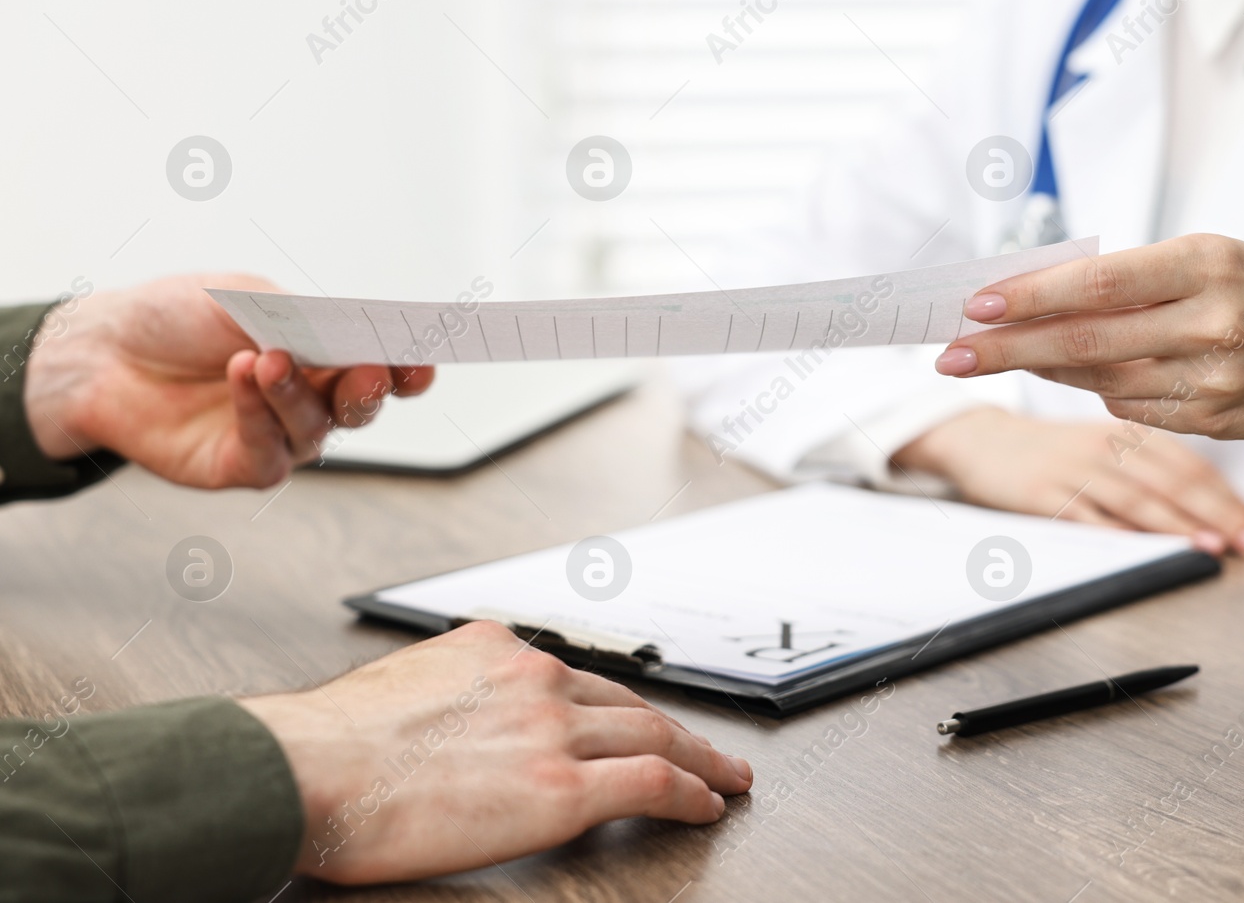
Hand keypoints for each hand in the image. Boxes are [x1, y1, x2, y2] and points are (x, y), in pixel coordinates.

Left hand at [21, 274, 433, 487]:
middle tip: (371, 371)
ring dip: (296, 392)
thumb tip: (348, 338)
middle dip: (373, 389)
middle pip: (364, 404)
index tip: (425, 360)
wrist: (102, 350)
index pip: (383, 363)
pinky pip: (269, 451)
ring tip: (266, 358)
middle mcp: (310, 397)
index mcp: (324, 352)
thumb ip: (300, 321)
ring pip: (315, 427)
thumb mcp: (247, 300)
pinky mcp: (241, 466)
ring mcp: (278, 435)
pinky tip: (242, 376)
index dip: (410, 366)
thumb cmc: (177, 317)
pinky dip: (259, 412)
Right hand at [241, 621, 752, 883]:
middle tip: (712, 749)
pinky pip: (653, 784)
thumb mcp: (398, 691)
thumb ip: (447, 699)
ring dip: (701, 760)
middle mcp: (534, 681)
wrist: (303, 770)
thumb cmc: (326, 747)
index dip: (623, 708)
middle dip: (678, 729)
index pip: (582, 680)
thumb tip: (451, 730)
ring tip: (725, 779)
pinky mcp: (562, 788)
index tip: (642, 722)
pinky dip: (691, 793)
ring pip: (656, 737)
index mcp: (495, 652)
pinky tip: (706, 806)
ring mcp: (553, 731)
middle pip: (632, 704)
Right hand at [893, 408, 1243, 554]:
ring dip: (1178, 524)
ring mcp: (1074, 467)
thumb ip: (1149, 463)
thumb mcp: (1101, 442)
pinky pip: (1089, 515)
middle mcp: (1106, 444)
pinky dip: (1121, 533)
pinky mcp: (1043, 491)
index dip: (1226, 495)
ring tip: (1212, 546)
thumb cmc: (1048, 450)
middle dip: (1216, 513)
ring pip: (1136, 497)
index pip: (1188, 461)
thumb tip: (1211, 506)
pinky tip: (1146, 547)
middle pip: (1171, 479)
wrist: (978, 443)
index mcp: (1126, 430)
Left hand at [933, 235, 1243, 495]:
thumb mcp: (1210, 260)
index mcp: (1208, 262)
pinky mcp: (1218, 420)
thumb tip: (1034, 297)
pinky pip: (1133, 409)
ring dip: (1046, 369)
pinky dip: (1099, 389)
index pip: (1099, 283)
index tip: (974, 304)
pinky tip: (1082, 372)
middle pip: (1087, 341)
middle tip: (949, 353)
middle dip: (1007, 349)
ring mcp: (1218, 378)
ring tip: (1003, 352)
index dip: (1031, 296)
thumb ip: (1133, 280)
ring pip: (1102, 381)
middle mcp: (1214, 321)